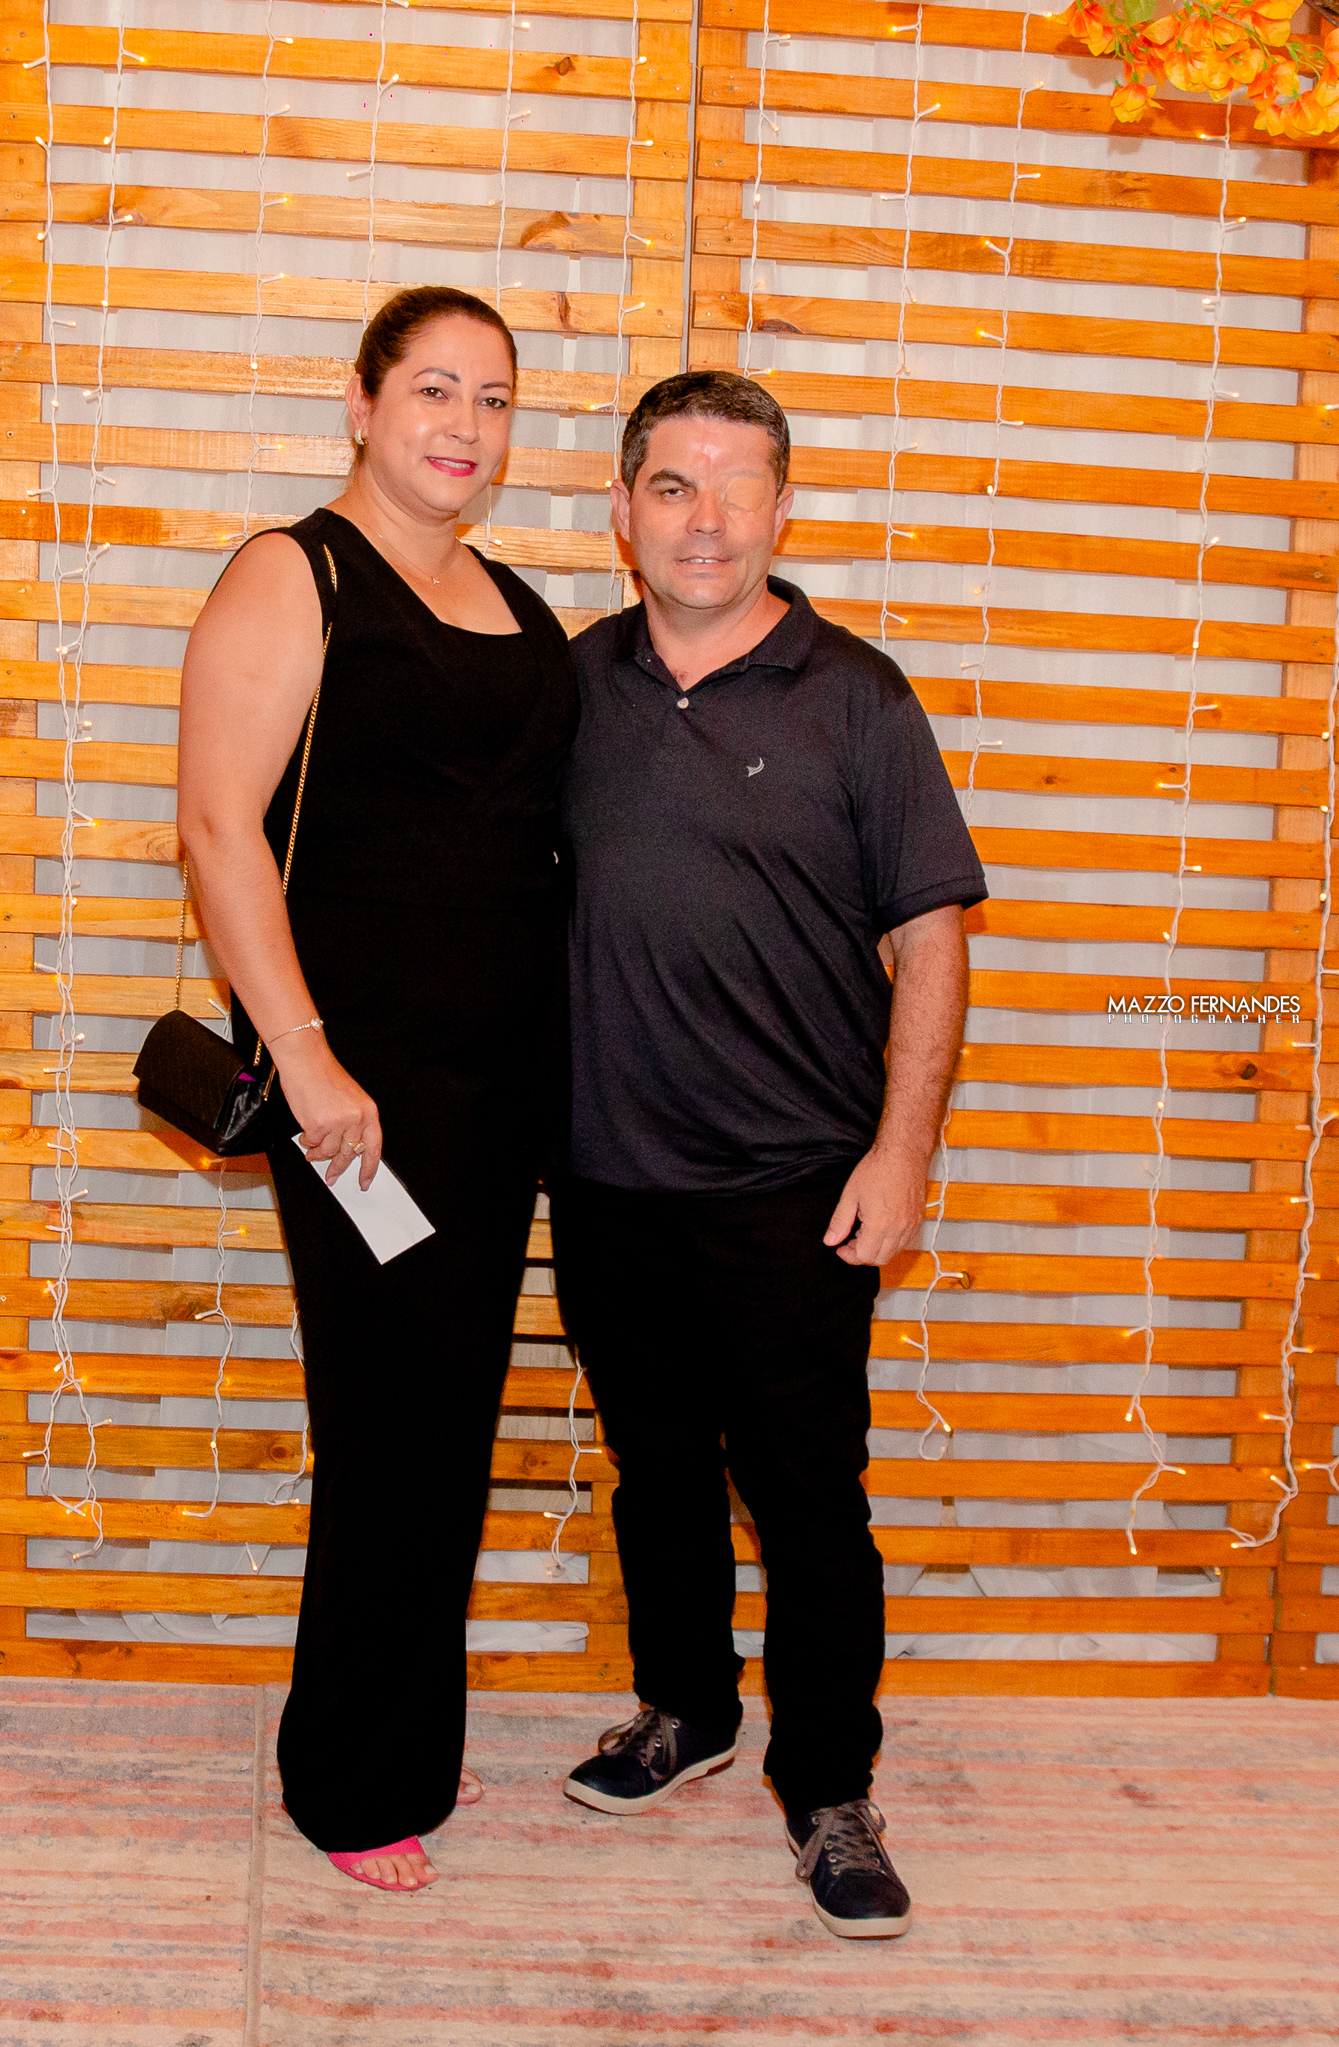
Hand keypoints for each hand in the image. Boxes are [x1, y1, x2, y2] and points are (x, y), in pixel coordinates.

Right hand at [274, 1033, 381, 1190]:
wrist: (306, 1061)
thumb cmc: (324, 1076)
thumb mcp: (350, 1098)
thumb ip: (352, 1122)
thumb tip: (347, 1148)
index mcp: (368, 1112)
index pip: (373, 1147)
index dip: (370, 1168)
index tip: (364, 1181)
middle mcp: (356, 1119)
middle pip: (349, 1154)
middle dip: (338, 1168)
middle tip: (331, 1176)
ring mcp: (338, 1123)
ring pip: (328, 1151)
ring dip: (317, 1153)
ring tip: (311, 1150)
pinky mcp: (318, 1125)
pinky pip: (312, 1143)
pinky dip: (306, 1142)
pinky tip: (305, 1134)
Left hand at [823, 1147, 927, 1266]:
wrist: (903, 1153)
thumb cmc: (878, 1168)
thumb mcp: (851, 1194)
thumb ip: (840, 1221)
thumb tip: (830, 1240)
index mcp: (880, 1223)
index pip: (864, 1256)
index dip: (849, 1256)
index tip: (841, 1247)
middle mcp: (899, 1228)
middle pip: (880, 1259)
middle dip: (862, 1255)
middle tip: (851, 1240)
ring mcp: (911, 1225)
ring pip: (893, 1253)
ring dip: (877, 1249)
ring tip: (865, 1230)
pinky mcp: (918, 1220)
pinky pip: (904, 1242)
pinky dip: (891, 1242)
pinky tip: (881, 1227)